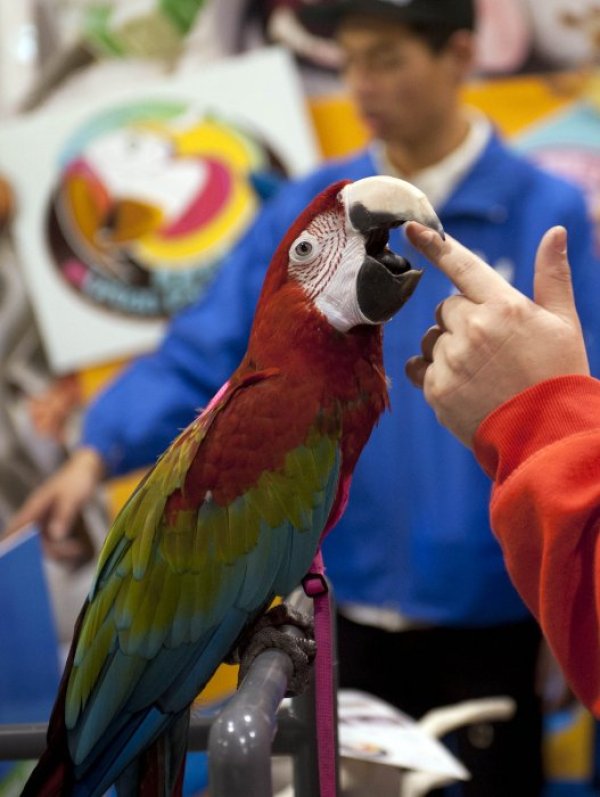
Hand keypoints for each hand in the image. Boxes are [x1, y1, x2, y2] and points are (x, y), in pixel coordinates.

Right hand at [5, 447, 105, 565]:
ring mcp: (43, 520)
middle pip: (30, 542)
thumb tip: (55, 536)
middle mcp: (35, 515)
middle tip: (70, 551)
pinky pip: (52, 542)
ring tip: (77, 548)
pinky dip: (63, 547)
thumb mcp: (72, 497)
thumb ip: (64, 515)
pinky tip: (77, 547)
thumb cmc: (77, 480)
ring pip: (43, 544)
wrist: (86, 470)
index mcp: (34, 506)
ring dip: (59, 550)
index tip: (9, 555)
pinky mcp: (53, 524)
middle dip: (47, 551)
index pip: (16, 528)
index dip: (11, 543)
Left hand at [404, 224, 589, 446]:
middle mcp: (473, 329)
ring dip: (447, 347)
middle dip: (462, 319)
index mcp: (504, 306)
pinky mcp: (436, 389)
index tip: (409, 228)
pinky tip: (463, 387)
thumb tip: (555, 232)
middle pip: (446, 308)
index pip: (462, 265)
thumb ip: (552, 276)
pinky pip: (420, 367)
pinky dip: (435, 373)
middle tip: (491, 346)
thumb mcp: (563, 322)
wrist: (546, 436)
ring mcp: (452, 360)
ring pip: (432, 338)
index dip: (433, 244)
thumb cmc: (558, 375)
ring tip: (481, 372)